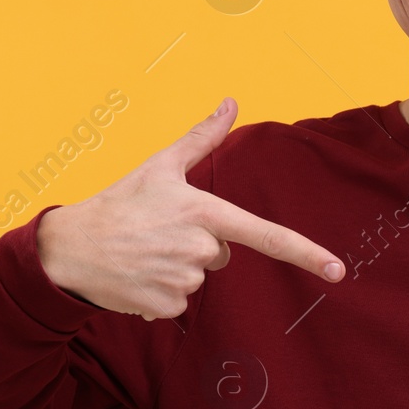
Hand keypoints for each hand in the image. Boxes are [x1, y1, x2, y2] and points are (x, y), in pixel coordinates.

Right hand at [35, 97, 345, 318]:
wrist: (69, 249)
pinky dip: (161, 291)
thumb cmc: (119, 203)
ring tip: (143, 252)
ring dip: (176, 268)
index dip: (307, 253)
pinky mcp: (166, 306)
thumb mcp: (160, 165)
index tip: (339, 270)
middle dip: (196, 244)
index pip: (266, 235)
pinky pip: (180, 302)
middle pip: (221, 253)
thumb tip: (232, 101)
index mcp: (203, 212)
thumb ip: (203, 137)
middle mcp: (198, 248)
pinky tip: (137, 275)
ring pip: (200, 277)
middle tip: (157, 232)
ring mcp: (183, 280)